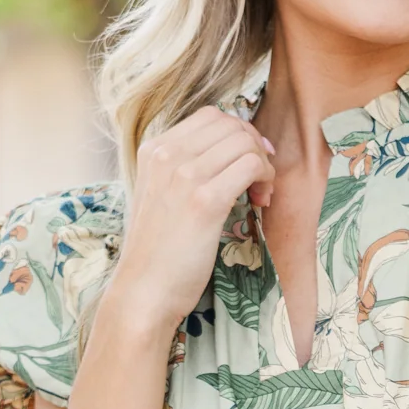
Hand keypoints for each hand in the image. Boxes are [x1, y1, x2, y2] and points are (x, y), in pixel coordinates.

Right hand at [106, 105, 276, 342]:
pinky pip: (250, 166)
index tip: (248, 160)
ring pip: (244, 142)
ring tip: (261, 193)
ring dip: (263, 164)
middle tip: (260, 178)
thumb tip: (225, 155)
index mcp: (153, 150)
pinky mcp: (205, 201)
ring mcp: (184, 175)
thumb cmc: (157, 253)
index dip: (238, 133)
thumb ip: (181, 171)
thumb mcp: (160, 197)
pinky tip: (261, 200)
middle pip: (230, 124)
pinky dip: (265, 178)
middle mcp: (166, 154)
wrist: (143, 292)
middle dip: (254, 146)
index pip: (210, 116)